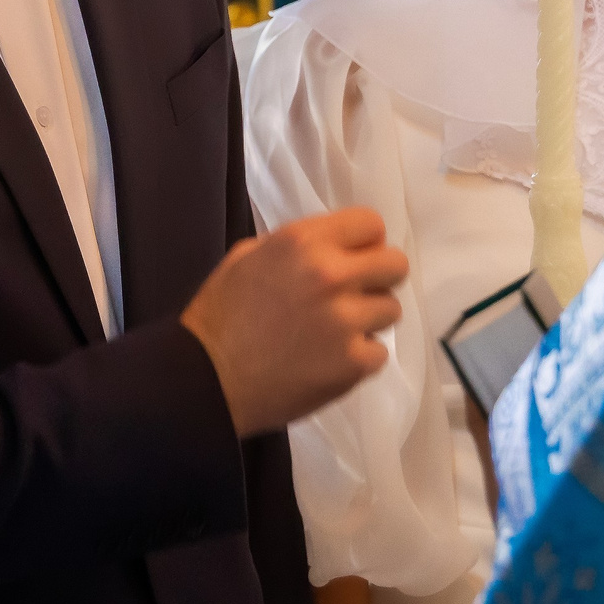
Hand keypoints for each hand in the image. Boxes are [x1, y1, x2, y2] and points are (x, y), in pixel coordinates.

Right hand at [180, 208, 406, 435]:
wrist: (208, 380)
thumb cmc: (219, 316)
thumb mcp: (246, 258)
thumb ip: (293, 246)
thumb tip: (330, 247)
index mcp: (302, 242)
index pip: (370, 224)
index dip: (365, 241)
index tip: (355, 258)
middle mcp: (331, 275)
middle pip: (395, 264)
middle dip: (378, 277)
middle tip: (354, 294)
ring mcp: (346, 321)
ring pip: (391, 309)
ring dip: (368, 319)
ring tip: (335, 333)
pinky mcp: (353, 362)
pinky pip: (379, 352)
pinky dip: (359, 357)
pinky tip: (330, 360)